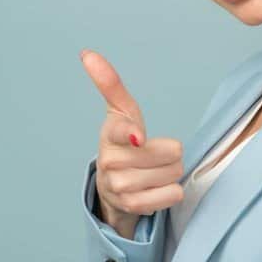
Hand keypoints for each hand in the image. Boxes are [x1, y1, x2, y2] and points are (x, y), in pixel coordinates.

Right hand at [80, 49, 184, 237]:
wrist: (111, 186)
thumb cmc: (123, 142)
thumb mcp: (120, 111)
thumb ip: (110, 84)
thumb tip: (88, 54)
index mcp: (110, 135)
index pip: (121, 131)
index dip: (132, 134)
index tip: (138, 136)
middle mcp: (111, 162)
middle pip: (169, 153)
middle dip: (170, 153)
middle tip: (156, 155)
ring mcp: (120, 187)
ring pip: (173, 173)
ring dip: (172, 172)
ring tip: (155, 171)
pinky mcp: (132, 207)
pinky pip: (172, 195)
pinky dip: (172, 191)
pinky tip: (157, 188)